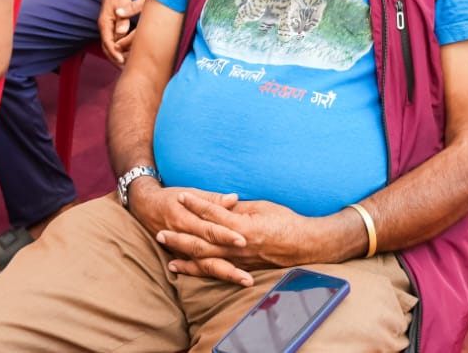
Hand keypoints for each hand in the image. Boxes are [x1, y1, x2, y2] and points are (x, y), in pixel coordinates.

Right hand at [98, 0, 143, 63]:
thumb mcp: (122, 5)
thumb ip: (122, 20)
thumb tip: (121, 32)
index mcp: (105, 23)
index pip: (108, 43)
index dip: (115, 53)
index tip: (122, 61)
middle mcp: (104, 27)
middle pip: (107, 48)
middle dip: (115, 59)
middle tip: (126, 68)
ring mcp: (108, 28)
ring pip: (111, 46)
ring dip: (118, 56)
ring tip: (129, 64)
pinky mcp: (112, 27)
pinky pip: (114, 42)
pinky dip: (120, 49)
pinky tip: (129, 53)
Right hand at [126, 182, 248, 280]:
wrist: (144, 206)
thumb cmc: (170, 197)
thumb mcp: (190, 192)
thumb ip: (212, 199)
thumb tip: (234, 199)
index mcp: (186, 217)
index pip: (208, 228)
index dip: (225, 235)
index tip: (243, 240)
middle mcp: (183, 236)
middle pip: (207, 252)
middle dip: (228, 264)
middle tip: (248, 274)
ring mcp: (180, 249)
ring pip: (203, 265)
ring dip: (225, 274)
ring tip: (245, 280)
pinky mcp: (179, 256)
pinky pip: (196, 269)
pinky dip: (211, 276)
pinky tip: (228, 283)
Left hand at [158, 196, 322, 285]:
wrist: (307, 245)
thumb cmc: (287, 222)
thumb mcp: (262, 208)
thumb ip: (238, 209)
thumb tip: (219, 205)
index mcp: (243, 227)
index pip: (214, 214)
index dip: (196, 205)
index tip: (180, 197)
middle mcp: (239, 246)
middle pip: (203, 241)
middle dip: (180, 236)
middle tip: (160, 231)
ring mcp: (240, 260)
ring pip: (206, 260)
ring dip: (184, 255)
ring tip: (166, 251)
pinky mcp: (243, 269)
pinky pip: (215, 271)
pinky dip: (198, 270)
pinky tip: (184, 268)